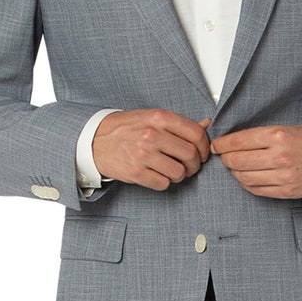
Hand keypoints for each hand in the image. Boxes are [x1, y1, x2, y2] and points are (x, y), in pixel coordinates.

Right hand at [91, 109, 214, 190]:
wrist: (95, 140)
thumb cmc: (125, 128)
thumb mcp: (151, 117)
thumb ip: (178, 123)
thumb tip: (206, 124)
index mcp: (159, 117)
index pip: (196, 133)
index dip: (204, 146)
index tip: (202, 152)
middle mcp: (152, 134)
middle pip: (190, 155)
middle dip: (195, 165)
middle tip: (191, 166)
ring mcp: (143, 154)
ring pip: (179, 172)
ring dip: (180, 175)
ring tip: (173, 171)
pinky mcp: (135, 172)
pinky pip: (163, 183)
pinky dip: (165, 182)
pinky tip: (159, 175)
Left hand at [208, 122, 301, 198]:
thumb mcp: (289, 128)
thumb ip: (263, 135)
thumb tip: (237, 141)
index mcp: (278, 136)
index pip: (238, 141)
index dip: (222, 144)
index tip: (217, 145)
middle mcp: (279, 157)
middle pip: (237, 161)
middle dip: (226, 158)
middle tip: (223, 156)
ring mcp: (283, 177)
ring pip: (244, 177)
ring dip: (235, 172)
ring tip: (235, 167)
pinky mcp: (287, 191)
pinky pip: (257, 190)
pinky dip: (247, 184)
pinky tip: (247, 177)